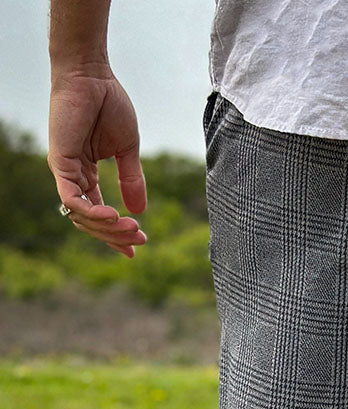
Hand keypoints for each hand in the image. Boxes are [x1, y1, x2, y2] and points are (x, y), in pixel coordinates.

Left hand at [48, 69, 147, 257]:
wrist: (93, 76)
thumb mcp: (127, 149)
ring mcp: (64, 171)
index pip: (98, 214)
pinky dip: (91, 212)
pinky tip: (112, 216)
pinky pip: (72, 200)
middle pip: (90, 222)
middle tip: (139, 237)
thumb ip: (132, 179)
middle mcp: (73, 177)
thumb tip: (140, 211)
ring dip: (106, 227)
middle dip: (115, 235)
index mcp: (86, 174)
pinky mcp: (59, 162)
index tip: (137, 246)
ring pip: (80, 216)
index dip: (116, 234)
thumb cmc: (108, 104)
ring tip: (130, 226)